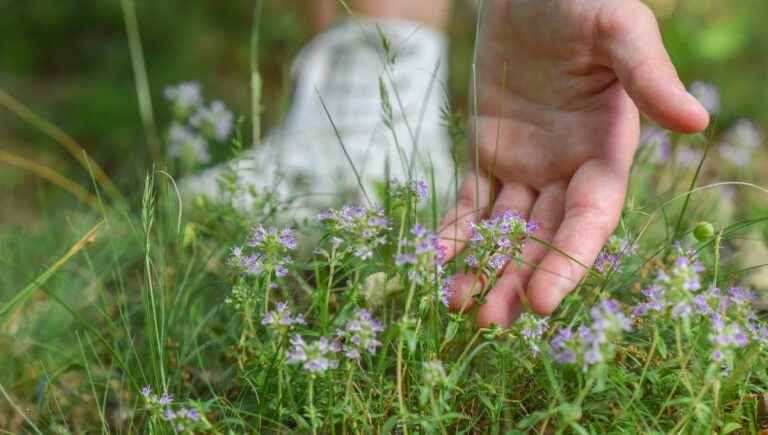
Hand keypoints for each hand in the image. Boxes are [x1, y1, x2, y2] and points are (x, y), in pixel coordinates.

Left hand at [439, 0, 708, 325]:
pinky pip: (472, 200)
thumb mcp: (617, 29)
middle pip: (544, 237)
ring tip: (457, 304)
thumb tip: (696, 121)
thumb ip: (647, 74)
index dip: (568, 261)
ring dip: (484, 265)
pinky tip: (439, 258)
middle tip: (488, 322)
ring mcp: (526, 164)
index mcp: (606, 150)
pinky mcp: (489, 152)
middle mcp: (568, 168)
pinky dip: (457, 229)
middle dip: (517, 278)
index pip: (589, 219)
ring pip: (506, 228)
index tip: (541, 302)